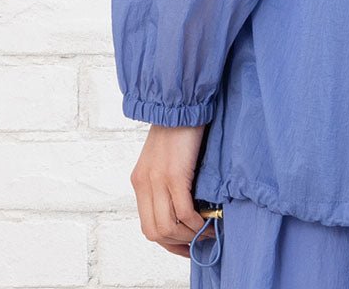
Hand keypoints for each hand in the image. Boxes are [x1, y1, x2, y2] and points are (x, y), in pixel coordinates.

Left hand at [129, 123, 209, 257]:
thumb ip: (166, 182)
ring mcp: (158, 180)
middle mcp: (145, 184)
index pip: (148, 226)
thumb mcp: (165, 158)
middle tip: (198, 240)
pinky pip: (183, 212)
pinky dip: (196, 222)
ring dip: (189, 235)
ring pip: (168, 227)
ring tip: (206, 230)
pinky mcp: (175, 175)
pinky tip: (207, 219)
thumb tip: (183, 207)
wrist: (181, 102)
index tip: (185, 245)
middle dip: (178, 243)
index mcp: (140, 181)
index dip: (167, 242)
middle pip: (155, 232)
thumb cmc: (179, 126)